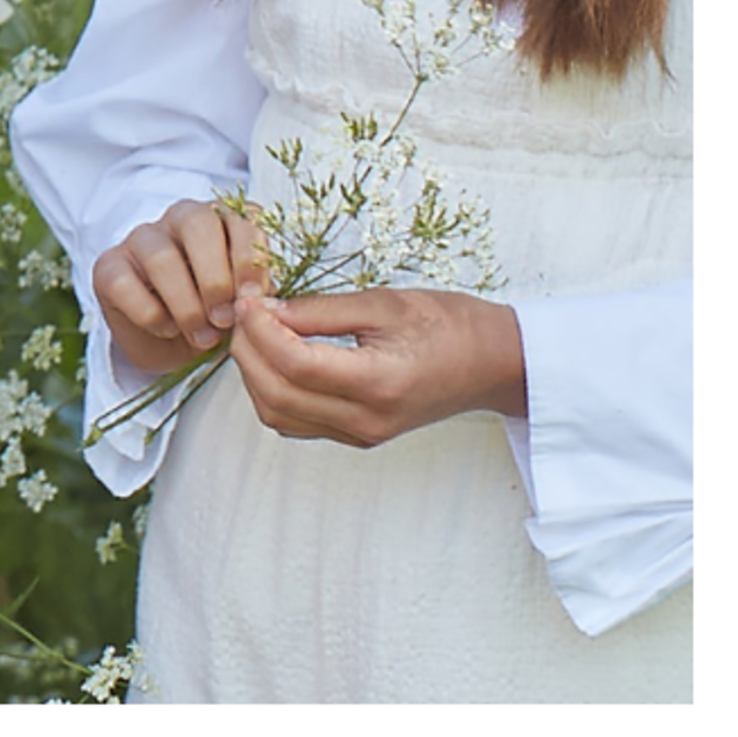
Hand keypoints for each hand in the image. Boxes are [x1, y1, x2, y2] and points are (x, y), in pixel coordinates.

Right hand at [93, 199, 270, 375]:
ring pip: (161, 255)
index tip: (254, 300)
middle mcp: (181, 218)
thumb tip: (259, 300)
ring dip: (186, 304)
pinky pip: (126, 283)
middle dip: (216, 277)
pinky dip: (151, 314)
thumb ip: (253, 293)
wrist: (173, 345)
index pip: (240, 215)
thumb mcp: (242, 304)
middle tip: (224, 319)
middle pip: (198, 223)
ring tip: (201, 336)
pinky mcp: (109, 266)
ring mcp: (141, 239)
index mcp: (222, 219)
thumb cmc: (215, 315)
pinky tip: (168, 330)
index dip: (249, 257)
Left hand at [228, 287, 526, 446]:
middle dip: (249, 351)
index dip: (261, 330)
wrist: (491, 363)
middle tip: (246, 310)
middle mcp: (365, 420)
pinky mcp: (356, 437)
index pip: (296, 366)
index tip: (250, 299)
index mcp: (379, 383)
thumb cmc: (448, 324)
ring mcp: (360, 435)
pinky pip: (295, 422)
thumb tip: (266, 309)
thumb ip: (321, 310)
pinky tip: (276, 356)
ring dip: (255, 374)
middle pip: (277, 397)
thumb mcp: (384, 302)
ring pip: (278, 416)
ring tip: (257, 330)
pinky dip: (272, 390)